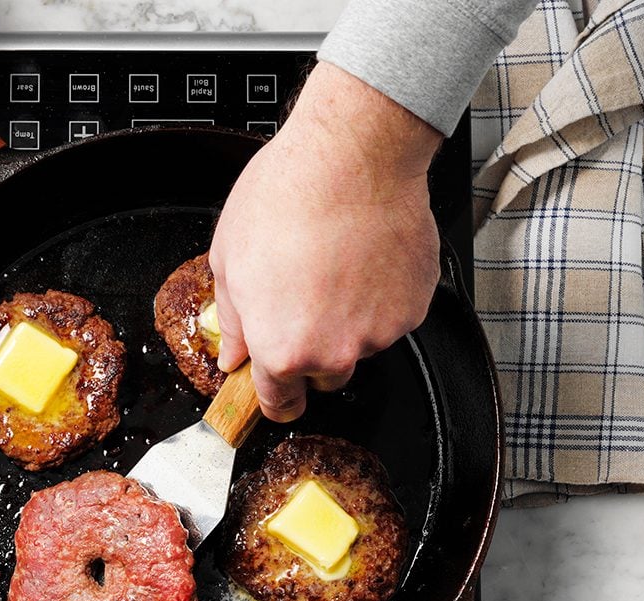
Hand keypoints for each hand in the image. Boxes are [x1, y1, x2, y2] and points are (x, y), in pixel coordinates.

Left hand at [209, 62, 442, 422]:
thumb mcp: (229, 261)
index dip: (275, 397)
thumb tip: (234, 353)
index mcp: (282, 349)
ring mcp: (380, 332)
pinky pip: (393, 316)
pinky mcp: (414, 307)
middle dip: (312, 349)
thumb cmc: (287, 197)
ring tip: (334, 264)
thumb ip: (234, 321)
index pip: (279, 403)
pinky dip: (381, 296)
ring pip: (361, 344)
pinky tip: (362, 257)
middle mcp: (334, 352)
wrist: (352, 155)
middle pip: (324, 377)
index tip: (277, 392)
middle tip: (304, 297)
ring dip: (348, 319)